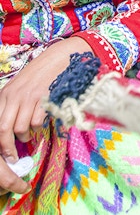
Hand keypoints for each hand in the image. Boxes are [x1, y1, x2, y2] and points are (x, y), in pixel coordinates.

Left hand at [0, 36, 91, 191]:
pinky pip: (37, 122)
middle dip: (8, 148)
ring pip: (20, 128)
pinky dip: (39, 128)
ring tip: (30, 134)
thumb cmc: (40, 75)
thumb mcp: (19, 87)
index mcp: (5, 94)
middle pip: (4, 130)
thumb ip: (11, 105)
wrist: (59, 58)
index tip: (4, 153)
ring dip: (26, 136)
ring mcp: (29, 97)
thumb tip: (8, 131)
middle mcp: (14, 96)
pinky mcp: (44, 98)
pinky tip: (41, 124)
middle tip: (14, 157)